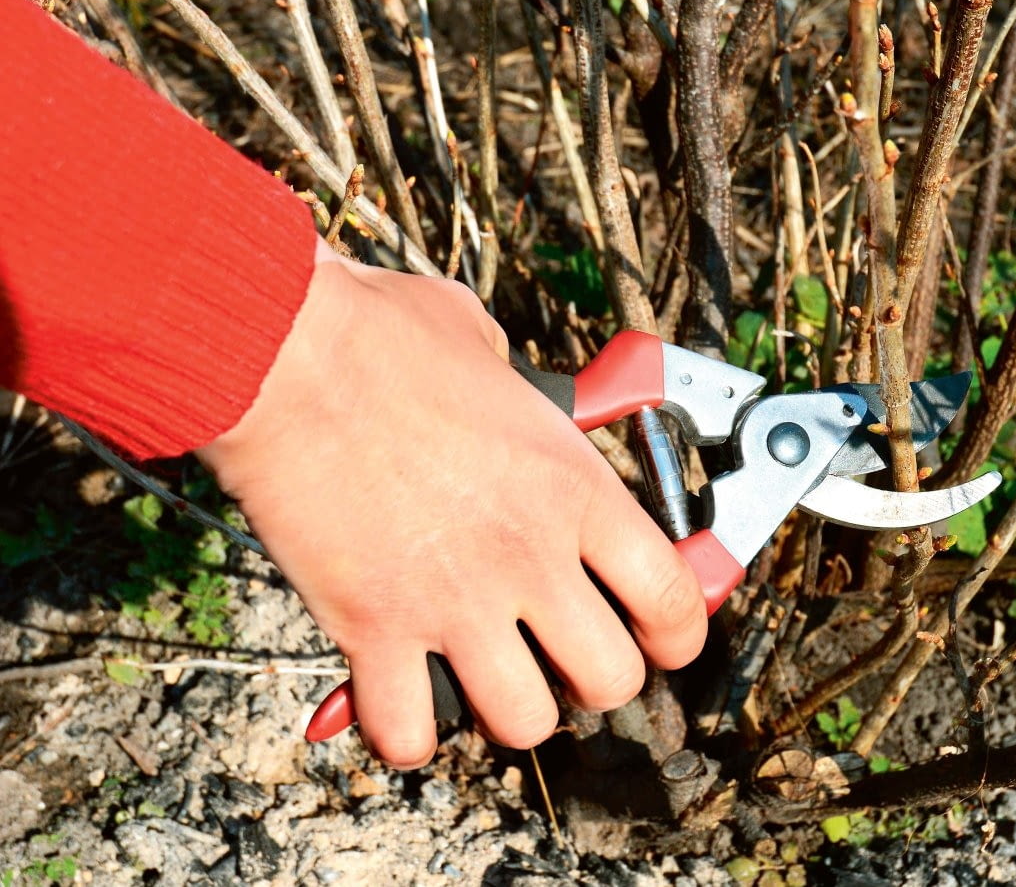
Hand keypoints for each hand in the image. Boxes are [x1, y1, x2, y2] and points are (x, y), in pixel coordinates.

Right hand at [196, 239, 707, 767]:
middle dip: (594, 679)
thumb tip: (511, 388)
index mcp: (571, 488)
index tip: (665, 639)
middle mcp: (527, 557)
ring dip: (510, 709)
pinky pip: (410, 732)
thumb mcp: (486, 344)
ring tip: (486, 675)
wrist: (284, 356)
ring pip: (524, 723)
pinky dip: (408, 731)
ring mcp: (453, 602)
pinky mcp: (373, 629)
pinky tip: (400, 696)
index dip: (679, 633)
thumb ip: (521, 391)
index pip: (672, 595)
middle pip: (612, 679)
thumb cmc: (380, 335)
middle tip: (563, 654)